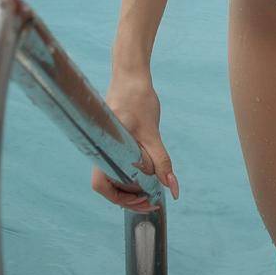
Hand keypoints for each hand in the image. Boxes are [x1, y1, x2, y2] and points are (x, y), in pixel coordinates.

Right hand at [90, 69, 179, 211]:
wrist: (131, 74)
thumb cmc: (137, 99)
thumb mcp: (152, 133)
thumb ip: (162, 162)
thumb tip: (173, 189)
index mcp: (105, 149)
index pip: (102, 185)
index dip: (121, 199)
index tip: (144, 200)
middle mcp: (102, 150)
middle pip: (109, 184)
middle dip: (130, 196)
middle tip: (152, 199)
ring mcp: (107, 146)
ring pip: (115, 175)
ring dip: (132, 184)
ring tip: (152, 185)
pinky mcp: (114, 142)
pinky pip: (119, 164)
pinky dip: (133, 171)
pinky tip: (148, 171)